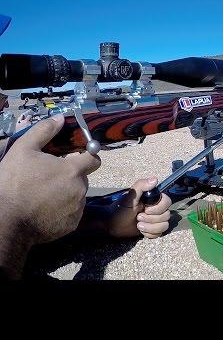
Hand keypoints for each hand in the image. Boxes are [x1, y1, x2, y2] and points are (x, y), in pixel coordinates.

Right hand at [0, 115, 100, 277]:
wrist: (6, 220)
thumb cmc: (13, 183)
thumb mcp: (23, 150)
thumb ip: (44, 131)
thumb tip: (59, 118)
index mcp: (73, 170)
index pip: (94, 158)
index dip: (87, 156)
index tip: (76, 156)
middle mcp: (80, 190)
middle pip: (82, 178)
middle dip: (70, 175)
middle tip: (48, 177)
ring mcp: (77, 209)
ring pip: (77, 196)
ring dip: (66, 193)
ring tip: (43, 194)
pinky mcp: (71, 225)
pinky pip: (71, 213)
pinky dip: (62, 210)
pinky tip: (44, 209)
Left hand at [103, 177, 171, 238]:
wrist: (112, 224)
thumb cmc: (120, 208)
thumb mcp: (130, 197)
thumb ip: (141, 186)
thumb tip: (155, 179)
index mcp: (153, 199)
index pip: (167, 202)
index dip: (158, 208)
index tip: (146, 209)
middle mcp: (157, 209)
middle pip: (166, 215)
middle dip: (151, 219)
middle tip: (138, 217)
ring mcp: (155, 220)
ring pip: (164, 226)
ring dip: (150, 227)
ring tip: (138, 225)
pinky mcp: (152, 229)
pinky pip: (159, 234)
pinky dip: (149, 233)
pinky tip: (141, 230)